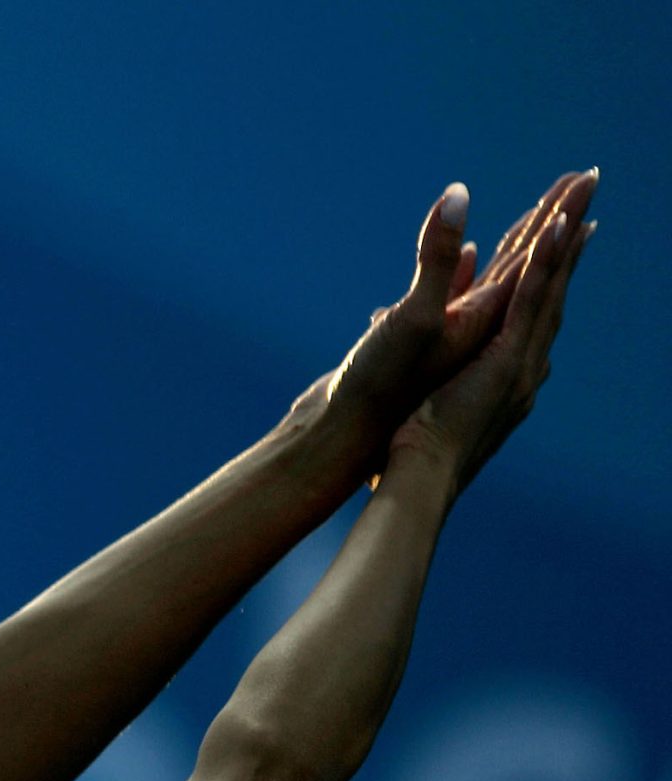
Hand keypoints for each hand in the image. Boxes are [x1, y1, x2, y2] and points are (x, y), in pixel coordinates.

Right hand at [306, 170, 599, 447]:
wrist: (346, 449)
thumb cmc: (380, 392)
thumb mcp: (412, 319)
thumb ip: (439, 261)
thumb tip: (458, 194)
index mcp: (489, 328)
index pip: (536, 261)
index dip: (559, 218)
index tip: (585, 180)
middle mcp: (481, 341)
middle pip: (528, 273)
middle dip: (551, 230)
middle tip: (580, 190)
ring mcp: (453, 353)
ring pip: (496, 292)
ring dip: (516, 257)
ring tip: (533, 231)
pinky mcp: (422, 361)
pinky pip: (456, 311)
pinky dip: (463, 283)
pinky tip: (463, 271)